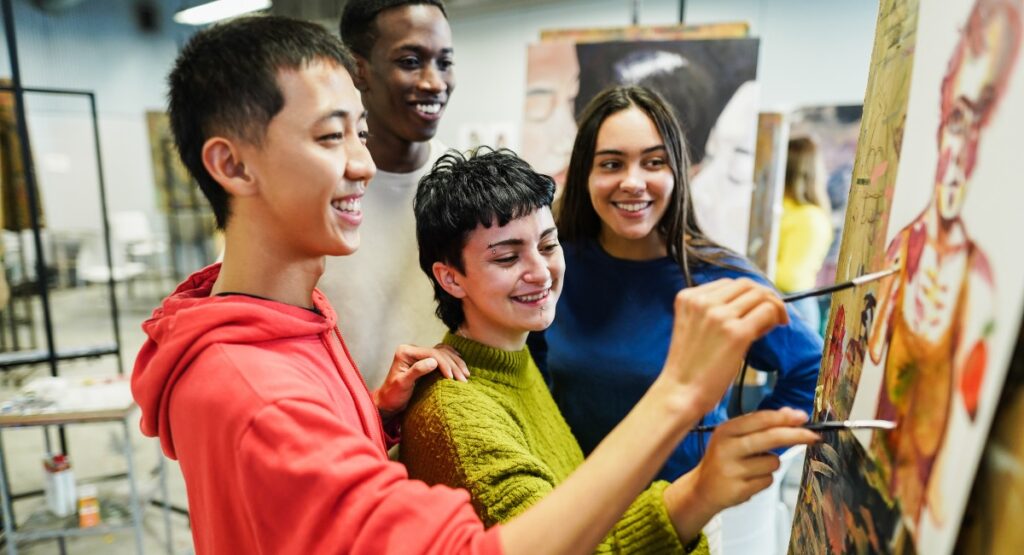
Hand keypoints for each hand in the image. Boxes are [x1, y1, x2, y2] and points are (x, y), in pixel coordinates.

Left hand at [373, 343, 469, 420]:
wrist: (388, 403)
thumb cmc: (393, 395)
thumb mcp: (403, 384)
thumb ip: (416, 371)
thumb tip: (434, 361)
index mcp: (406, 351)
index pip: (431, 353)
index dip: (445, 364)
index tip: (453, 378)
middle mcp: (413, 349)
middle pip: (439, 352)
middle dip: (453, 365)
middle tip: (463, 380)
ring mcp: (419, 354)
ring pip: (443, 352)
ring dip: (456, 362)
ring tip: (466, 375)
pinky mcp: (424, 361)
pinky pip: (442, 356)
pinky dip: (453, 360)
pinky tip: (461, 365)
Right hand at [659, 278, 787, 413]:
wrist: (680, 392)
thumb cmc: (689, 367)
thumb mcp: (692, 327)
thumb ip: (712, 311)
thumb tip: (749, 304)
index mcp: (687, 297)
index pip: (728, 283)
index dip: (745, 295)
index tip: (752, 310)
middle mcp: (702, 302)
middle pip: (746, 285)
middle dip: (763, 296)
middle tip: (772, 314)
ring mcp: (719, 316)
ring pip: (759, 295)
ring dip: (773, 306)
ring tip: (773, 323)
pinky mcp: (735, 333)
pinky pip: (767, 311)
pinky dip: (775, 317)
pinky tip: (774, 329)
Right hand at [663, 408, 817, 540]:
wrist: (701, 488)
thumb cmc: (723, 459)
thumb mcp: (735, 437)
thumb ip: (760, 425)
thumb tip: (789, 413)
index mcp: (726, 430)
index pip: (760, 419)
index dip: (784, 418)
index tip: (803, 417)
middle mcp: (727, 448)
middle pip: (770, 438)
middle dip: (796, 436)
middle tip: (814, 437)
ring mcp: (732, 469)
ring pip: (773, 462)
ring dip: (771, 464)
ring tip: (754, 467)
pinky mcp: (739, 489)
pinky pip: (768, 481)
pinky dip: (764, 480)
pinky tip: (749, 480)